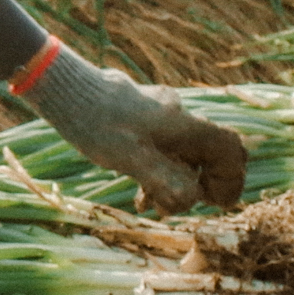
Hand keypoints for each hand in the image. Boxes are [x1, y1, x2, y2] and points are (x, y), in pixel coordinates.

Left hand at [20, 46, 246, 214]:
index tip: (215, 203)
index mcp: (182, 123)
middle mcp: (176, 114)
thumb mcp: (131, 159)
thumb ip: (164, 181)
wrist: (62, 88)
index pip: (229, 147)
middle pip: (207, 152)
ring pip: (181, 152)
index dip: (231, 178)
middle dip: (199, 183)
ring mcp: (158, 113)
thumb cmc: (96, 124)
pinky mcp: (138, 116)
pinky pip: (161, 146)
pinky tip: (138, 191)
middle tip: (181, 205)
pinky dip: (158, 169)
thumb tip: (191, 201)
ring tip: (152, 206)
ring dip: (175, 180)